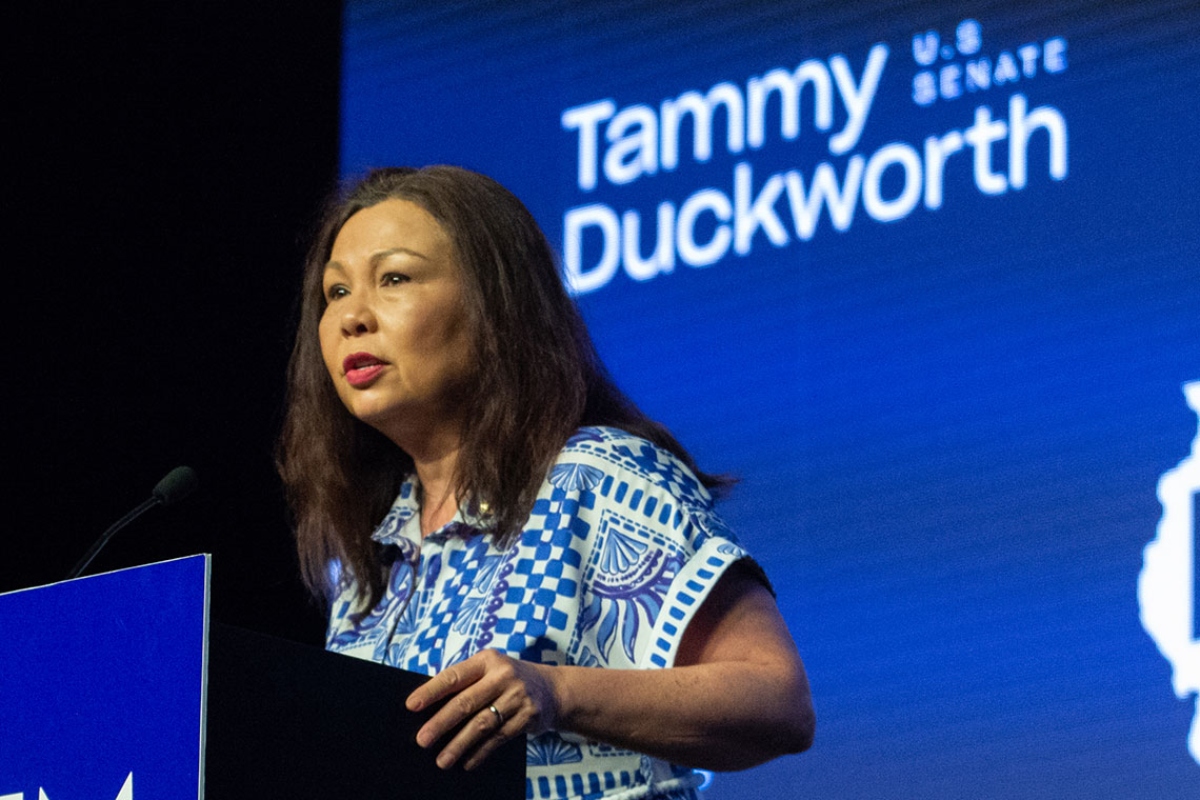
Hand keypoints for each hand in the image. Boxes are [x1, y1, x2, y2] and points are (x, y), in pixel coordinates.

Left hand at [407, 649, 560, 769]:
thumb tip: (429, 709)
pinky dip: (481, 752)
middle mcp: (503, 675)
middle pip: (466, 702)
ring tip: (441, 760)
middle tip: (422, 739)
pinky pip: (499, 738)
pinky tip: (467, 762)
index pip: (454, 676)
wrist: (554, 688)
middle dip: (441, 723)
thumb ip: (466, 683)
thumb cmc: (508, 679)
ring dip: (459, 744)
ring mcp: (517, 696)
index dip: (432, 691)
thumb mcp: (490, 670)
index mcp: (487, 660)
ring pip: (482, 724)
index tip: (412, 705)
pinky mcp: (528, 716)